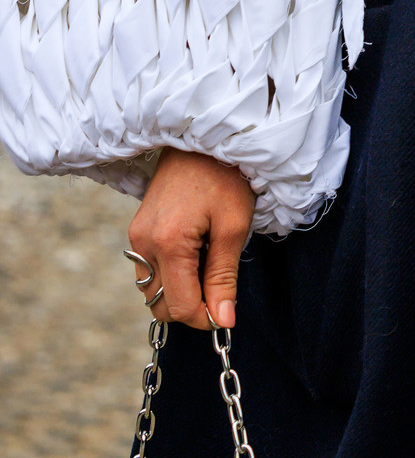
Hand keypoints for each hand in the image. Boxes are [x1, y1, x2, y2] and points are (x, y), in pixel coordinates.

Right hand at [126, 149, 256, 330]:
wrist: (203, 137)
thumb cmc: (225, 176)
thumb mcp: (234, 226)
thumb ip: (224, 277)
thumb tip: (222, 320)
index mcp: (168, 243)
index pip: (178, 306)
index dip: (205, 317)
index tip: (226, 312)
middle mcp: (143, 244)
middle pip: (161, 304)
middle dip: (191, 305)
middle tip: (220, 284)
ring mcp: (136, 237)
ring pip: (153, 290)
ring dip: (180, 289)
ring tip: (209, 260)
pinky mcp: (138, 230)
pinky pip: (150, 269)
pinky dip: (172, 273)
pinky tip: (196, 251)